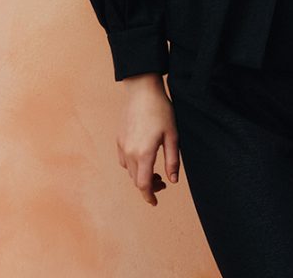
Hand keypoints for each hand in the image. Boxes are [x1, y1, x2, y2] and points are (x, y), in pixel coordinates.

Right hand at [117, 74, 179, 205]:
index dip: (149, 196)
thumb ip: (172, 160)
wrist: (142, 90)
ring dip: (140, 176)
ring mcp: (122, 145)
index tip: (155, 202)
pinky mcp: (119, 138)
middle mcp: (129, 152)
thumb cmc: (161, 110)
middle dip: (148, 186)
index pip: (143, 185)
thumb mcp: (172, 135)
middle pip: (136, 180)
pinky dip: (133, 166)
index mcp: (144, 153)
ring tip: (154, 170)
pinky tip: (142, 158)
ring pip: (129, 171)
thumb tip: (173, 180)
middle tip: (162, 181)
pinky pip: (124, 160)